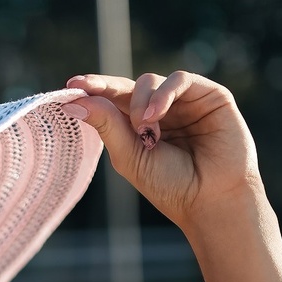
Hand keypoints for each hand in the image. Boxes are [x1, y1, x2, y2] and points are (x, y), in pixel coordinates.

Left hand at [61, 72, 262, 230]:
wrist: (211, 200)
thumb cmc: (170, 185)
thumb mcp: (130, 156)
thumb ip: (107, 126)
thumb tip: (75, 102)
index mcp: (139, 126)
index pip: (113, 101)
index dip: (93, 91)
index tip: (70, 88)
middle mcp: (161, 110)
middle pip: (128, 86)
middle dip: (105, 88)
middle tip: (84, 90)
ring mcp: (185, 102)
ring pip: (151, 81)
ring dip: (140, 102)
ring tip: (143, 128)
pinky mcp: (210, 96)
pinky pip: (181, 80)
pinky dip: (164, 93)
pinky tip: (154, 115)